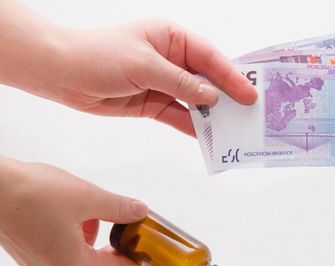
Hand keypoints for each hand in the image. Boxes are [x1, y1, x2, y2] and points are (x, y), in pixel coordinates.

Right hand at [0, 156, 148, 265]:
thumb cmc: (32, 193)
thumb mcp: (87, 197)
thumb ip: (118, 208)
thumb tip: (139, 211)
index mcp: (69, 262)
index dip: (132, 264)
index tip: (144, 258)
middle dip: (112, 250)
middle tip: (126, 235)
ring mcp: (36, 265)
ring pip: (76, 259)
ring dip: (91, 240)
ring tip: (93, 214)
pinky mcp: (26, 254)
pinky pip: (59, 252)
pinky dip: (72, 238)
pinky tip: (72, 215)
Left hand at [58, 20, 256, 135]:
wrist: (62, 74)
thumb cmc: (100, 55)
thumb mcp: (145, 65)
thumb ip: (181, 82)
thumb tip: (212, 97)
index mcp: (172, 38)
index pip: (210, 57)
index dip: (232, 76)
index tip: (250, 94)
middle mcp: (172, 59)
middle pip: (207, 80)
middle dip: (227, 97)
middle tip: (250, 114)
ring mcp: (163, 83)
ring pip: (195, 101)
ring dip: (212, 115)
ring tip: (234, 129)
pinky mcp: (153, 103)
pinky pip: (179, 116)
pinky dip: (192, 126)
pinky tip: (208, 137)